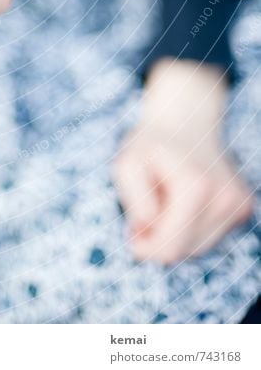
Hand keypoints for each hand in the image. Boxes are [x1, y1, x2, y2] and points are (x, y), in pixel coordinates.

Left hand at [113, 58, 253, 263]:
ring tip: (167, 199)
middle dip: (160, 238)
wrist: (184, 119)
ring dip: (175, 231)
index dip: (145, 246)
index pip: (170, 249)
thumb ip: (134, 201)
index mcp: (197, 187)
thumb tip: (151, 229)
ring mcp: (239, 204)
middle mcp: (226, 198)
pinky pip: (209, 236)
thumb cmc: (150, 143)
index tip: (132, 228)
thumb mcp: (126, 164)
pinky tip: (184, 200)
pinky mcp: (242, 207)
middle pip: (185, 251)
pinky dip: (191, 226)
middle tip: (146, 210)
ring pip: (198, 247)